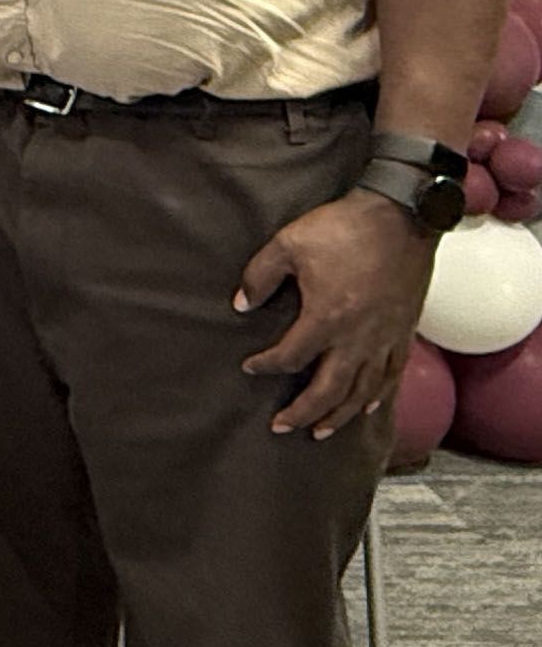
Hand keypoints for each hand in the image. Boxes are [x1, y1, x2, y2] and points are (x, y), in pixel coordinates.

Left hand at [236, 188, 434, 437]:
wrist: (402, 214)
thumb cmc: (344, 228)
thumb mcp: (288, 243)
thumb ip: (259, 276)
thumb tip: (240, 305)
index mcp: (326, 318)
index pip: (289, 358)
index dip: (266, 366)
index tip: (250, 367)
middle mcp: (357, 337)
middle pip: (328, 390)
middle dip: (303, 413)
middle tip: (281, 427)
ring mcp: (385, 337)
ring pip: (362, 391)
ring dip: (340, 415)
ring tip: (320, 432)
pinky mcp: (405, 330)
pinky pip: (393, 374)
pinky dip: (379, 395)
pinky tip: (369, 407)